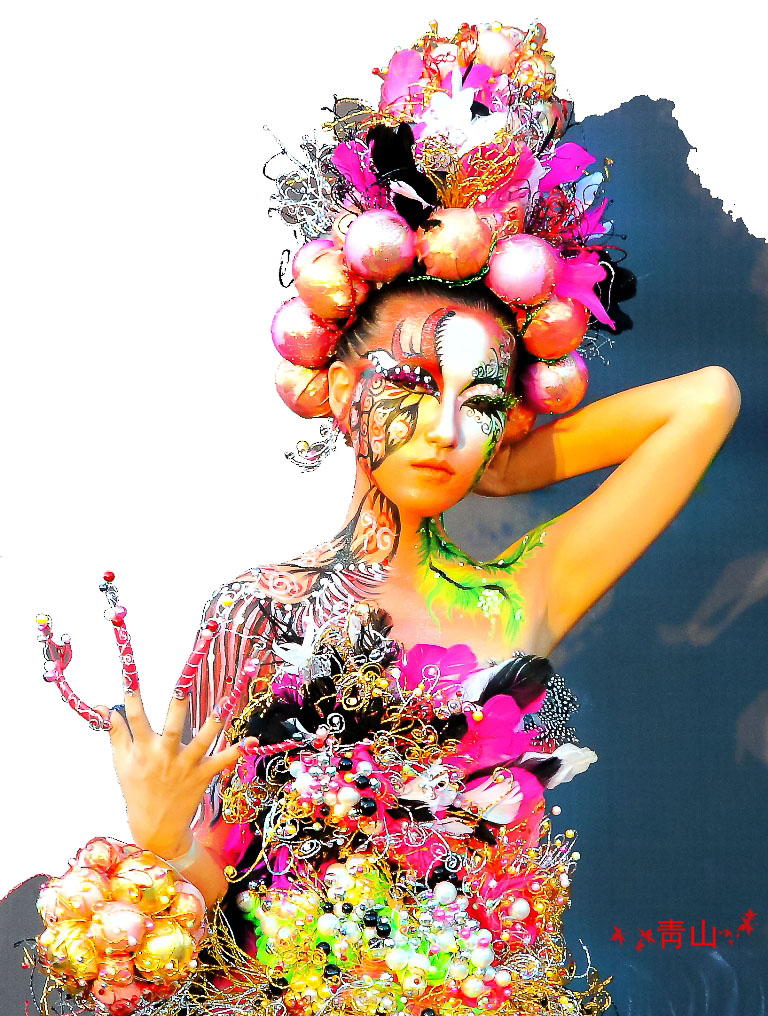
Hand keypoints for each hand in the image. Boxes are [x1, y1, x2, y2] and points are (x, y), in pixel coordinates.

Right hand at [94, 686, 250, 860]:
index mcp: (143, 750)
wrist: (155, 827)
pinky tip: (251, 741)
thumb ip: (115, 733)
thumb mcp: (121, 763)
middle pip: (173, 725)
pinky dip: (236, 752)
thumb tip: (103, 706)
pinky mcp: (202, 776)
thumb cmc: (136, 789)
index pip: (135, 717)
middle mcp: (165, 756)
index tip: (130, 673)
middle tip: (185, 682)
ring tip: (227, 701)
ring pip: (202, 740)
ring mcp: (185, 766)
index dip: (131, 695)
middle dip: (179, 703)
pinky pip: (222, 761)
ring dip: (215, 721)